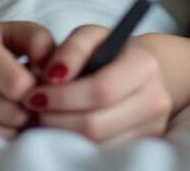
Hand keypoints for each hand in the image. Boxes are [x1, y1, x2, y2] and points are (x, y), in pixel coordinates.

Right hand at [0, 20, 56, 139]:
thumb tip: (53, 73)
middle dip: (28, 108)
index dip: (37, 86)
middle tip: (30, 98)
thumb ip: (39, 42)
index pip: (18, 84)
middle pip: (10, 113)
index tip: (37, 79)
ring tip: (15, 105)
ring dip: (15, 124)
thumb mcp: (13, 30)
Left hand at [20, 24, 173, 145]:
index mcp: (144, 66)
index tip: (34, 94)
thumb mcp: (92, 36)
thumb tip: (53, 76)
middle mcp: (155, 100)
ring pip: (97, 145)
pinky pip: (102, 153)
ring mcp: (152, 129)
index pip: (101, 90)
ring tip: (44, 117)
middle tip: (34, 109)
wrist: (148, 71)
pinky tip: (62, 128)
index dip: (63, 96)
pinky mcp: (143, 146)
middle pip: (96, 125)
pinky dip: (76, 144)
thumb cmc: (112, 50)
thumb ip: (72, 49)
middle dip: (56, 119)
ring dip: (61, 134)